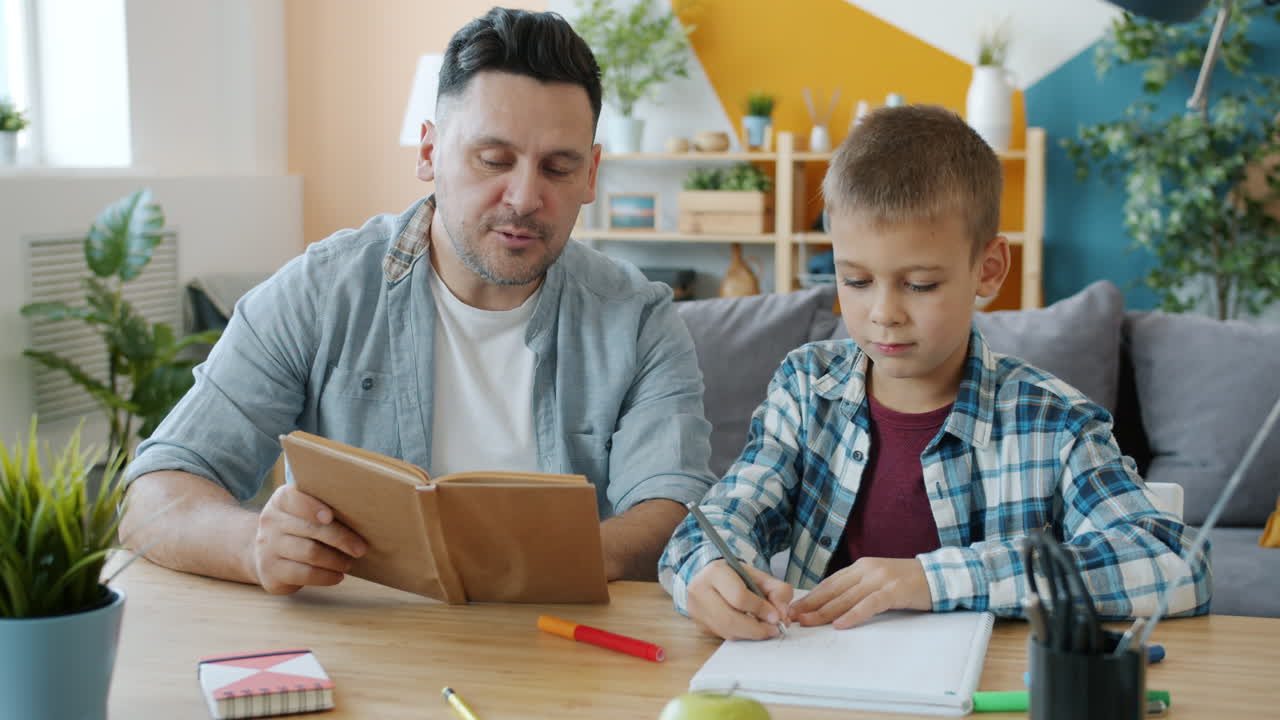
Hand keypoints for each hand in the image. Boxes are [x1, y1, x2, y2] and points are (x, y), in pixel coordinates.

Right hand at [252, 484, 367, 593]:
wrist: (265, 555)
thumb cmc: (298, 528)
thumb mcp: (304, 513)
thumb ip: (324, 507)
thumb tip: (363, 511)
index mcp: (282, 500)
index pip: (295, 499)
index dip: (313, 507)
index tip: (330, 517)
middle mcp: (271, 521)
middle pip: (310, 528)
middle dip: (341, 539)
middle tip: (361, 549)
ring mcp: (268, 547)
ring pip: (309, 552)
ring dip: (336, 560)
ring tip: (349, 563)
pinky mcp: (271, 571)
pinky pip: (303, 574)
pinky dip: (325, 577)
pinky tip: (338, 576)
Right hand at [686, 559, 793, 639]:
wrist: (710, 578)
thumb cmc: (736, 576)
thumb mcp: (759, 576)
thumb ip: (777, 590)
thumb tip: (782, 614)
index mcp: (715, 572)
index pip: (739, 596)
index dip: (760, 609)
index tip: (776, 616)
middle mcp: (700, 591)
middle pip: (730, 619)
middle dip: (756, 628)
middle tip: (774, 629)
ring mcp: (696, 610)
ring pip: (726, 631)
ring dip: (750, 634)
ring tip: (765, 630)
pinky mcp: (699, 624)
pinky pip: (724, 635)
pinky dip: (741, 635)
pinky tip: (751, 629)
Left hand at [789, 557, 931, 628]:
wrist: (939, 576)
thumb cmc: (906, 582)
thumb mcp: (877, 580)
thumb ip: (857, 588)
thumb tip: (831, 605)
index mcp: (860, 566)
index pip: (829, 583)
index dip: (810, 596)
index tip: (794, 608)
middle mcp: (866, 570)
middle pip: (832, 590)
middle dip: (811, 605)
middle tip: (792, 617)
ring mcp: (880, 579)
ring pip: (846, 597)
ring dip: (825, 612)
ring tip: (808, 622)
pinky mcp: (894, 591)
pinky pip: (869, 604)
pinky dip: (853, 615)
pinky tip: (841, 624)